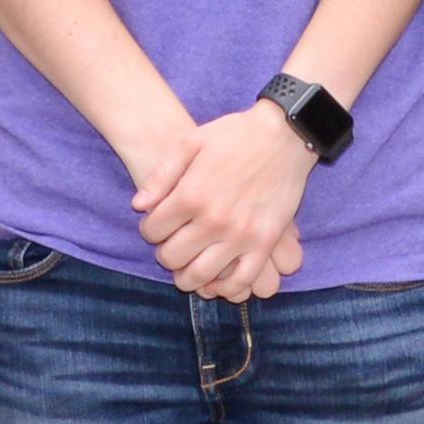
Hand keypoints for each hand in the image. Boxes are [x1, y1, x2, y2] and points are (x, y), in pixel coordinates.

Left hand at [134, 104, 313, 301]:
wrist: (285, 134)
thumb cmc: (235, 134)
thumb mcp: (191, 142)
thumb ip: (161, 175)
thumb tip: (138, 206)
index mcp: (191, 195)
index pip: (153, 231)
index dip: (149, 230)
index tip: (157, 225)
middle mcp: (214, 220)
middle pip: (172, 257)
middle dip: (165, 254)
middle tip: (172, 245)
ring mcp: (241, 235)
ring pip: (201, 276)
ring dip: (187, 277)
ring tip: (188, 268)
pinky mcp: (266, 243)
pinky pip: (241, 281)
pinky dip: (225, 288)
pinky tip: (216, 280)